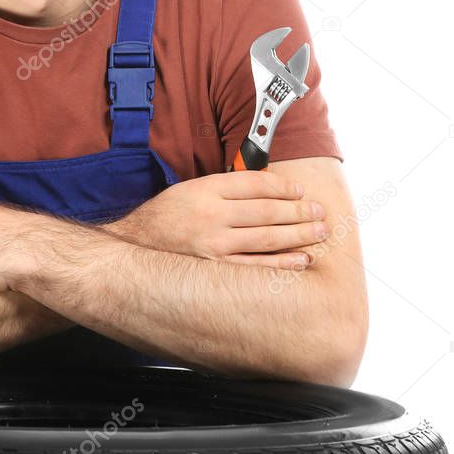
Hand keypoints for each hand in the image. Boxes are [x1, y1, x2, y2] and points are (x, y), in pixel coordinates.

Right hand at [106, 171, 325, 268]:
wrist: (132, 248)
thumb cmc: (162, 218)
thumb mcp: (188, 190)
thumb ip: (223, 189)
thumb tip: (264, 189)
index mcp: (205, 190)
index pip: (255, 184)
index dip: (283, 186)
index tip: (300, 190)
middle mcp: (212, 216)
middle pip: (268, 211)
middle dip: (300, 211)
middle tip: (321, 212)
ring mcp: (215, 245)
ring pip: (268, 238)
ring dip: (299, 235)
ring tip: (319, 232)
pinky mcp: (216, 269)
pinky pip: (257, 266)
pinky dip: (282, 263)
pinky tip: (300, 260)